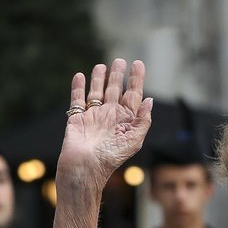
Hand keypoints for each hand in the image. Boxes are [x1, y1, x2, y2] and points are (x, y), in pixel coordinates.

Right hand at [57, 59, 151, 194]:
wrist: (86, 167)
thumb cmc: (112, 157)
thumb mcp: (134, 140)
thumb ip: (143, 120)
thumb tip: (149, 100)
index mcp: (126, 121)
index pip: (133, 95)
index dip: (136, 80)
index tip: (138, 64)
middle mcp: (111, 116)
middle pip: (115, 90)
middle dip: (118, 76)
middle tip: (120, 60)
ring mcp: (94, 116)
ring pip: (97, 92)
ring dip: (99, 79)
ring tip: (102, 65)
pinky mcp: (77, 118)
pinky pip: (77, 100)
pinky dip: (78, 88)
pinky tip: (80, 76)